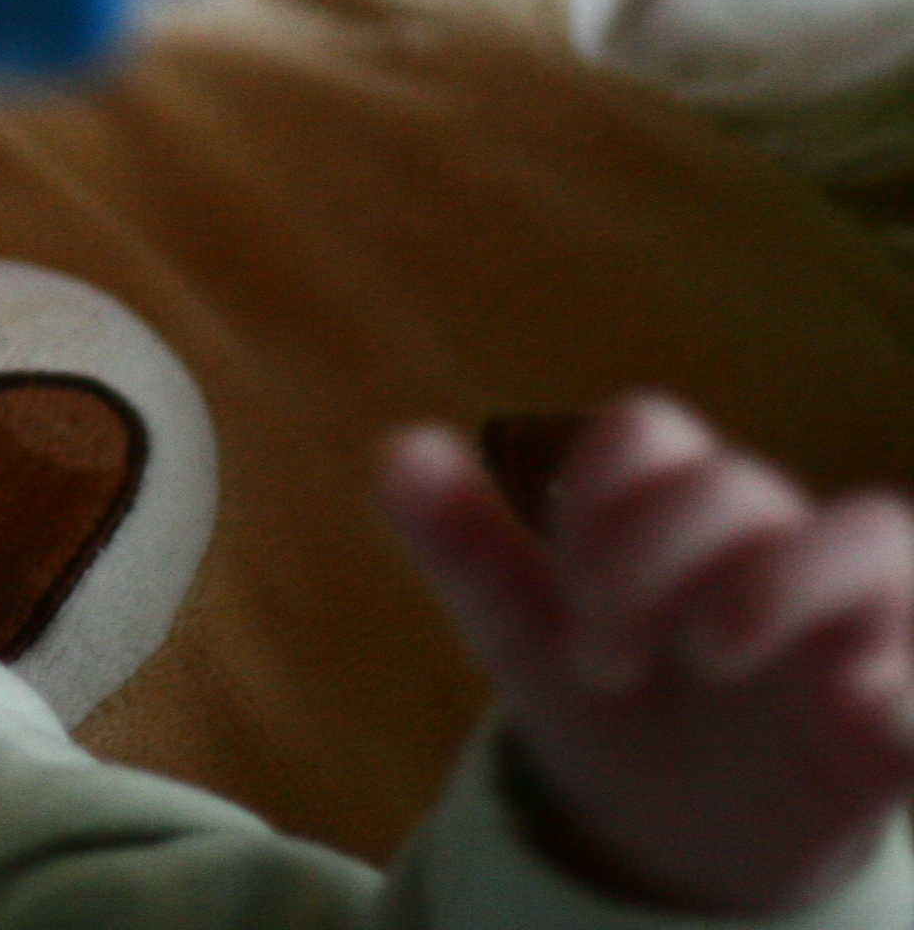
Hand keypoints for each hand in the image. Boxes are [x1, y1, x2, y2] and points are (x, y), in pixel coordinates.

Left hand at [380, 395, 913, 914]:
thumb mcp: (525, 632)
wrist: (683, 827)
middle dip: (656, 560)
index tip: (567, 607)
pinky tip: (864, 711)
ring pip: (873, 535)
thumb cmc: (611, 697)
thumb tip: (397, 449)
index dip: (595, 498)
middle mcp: (770, 540)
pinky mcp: (903, 706)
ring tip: (713, 657)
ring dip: (793, 580)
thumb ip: (466, 543)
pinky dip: (909, 683)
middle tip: (603, 665)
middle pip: (738, 486)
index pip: (647, 433)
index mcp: (672, 510)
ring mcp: (851, 614)